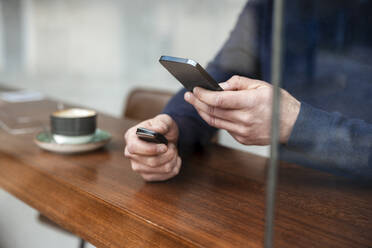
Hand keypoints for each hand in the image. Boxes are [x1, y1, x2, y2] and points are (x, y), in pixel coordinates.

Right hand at [124, 114, 180, 181]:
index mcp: (130, 137)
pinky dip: (175, 167)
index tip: (164, 147)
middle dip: (168, 154)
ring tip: (173, 151)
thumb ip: (161, 123)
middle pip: (151, 162)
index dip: (151, 149)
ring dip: (173, 159)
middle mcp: (130, 154)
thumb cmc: (163, 128)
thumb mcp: (164, 120)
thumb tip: (157, 130)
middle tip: (172, 146)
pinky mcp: (147, 175)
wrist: (168, 138)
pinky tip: (174, 159)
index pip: (134, 148)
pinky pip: (165, 176)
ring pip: (161, 170)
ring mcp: (137, 166)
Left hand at [184, 75, 299, 144]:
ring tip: (195, 102)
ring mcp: (244, 132)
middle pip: (213, 111)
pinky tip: (212, 111)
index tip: (195, 89)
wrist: (293, 125)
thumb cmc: (278, 102)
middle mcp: (246, 119)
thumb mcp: (261, 85)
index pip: (219, 100)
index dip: (203, 95)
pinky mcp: (243, 139)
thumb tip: (218, 86)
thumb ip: (237, 83)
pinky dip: (217, 119)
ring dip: (203, 112)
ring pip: (215, 122)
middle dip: (198, 102)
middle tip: (188, 95)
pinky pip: (225, 128)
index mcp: (251, 103)